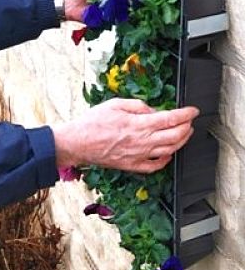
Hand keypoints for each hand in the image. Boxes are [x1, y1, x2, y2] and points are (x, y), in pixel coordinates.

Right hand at [53, 98, 198, 173]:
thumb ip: (138, 106)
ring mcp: (138, 156)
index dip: (186, 114)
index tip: (193, 111)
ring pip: (169, 151)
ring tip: (184, 134)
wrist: (77, 143)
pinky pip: (155, 166)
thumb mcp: (116, 104)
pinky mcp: (132, 166)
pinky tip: (168, 154)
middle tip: (189, 121)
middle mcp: (142, 141)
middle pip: (175, 136)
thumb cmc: (93, 122)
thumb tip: (153, 110)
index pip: (171, 119)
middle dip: (187, 127)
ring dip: (181, 142)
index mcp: (139, 124)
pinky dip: (166, 160)